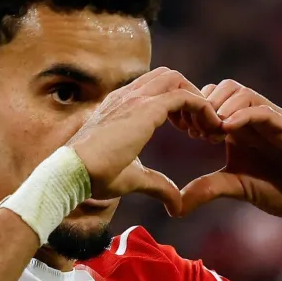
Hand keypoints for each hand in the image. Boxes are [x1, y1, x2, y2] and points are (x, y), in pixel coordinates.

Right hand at [66, 68, 220, 216]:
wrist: (73, 171)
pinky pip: (184, 96)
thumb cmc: (93, 176)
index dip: (176, 105)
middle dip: (189, 96)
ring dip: (197, 100)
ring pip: (178, 80)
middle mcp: (128, 96)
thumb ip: (157, 184)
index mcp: (120, 106)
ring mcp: (135, 98)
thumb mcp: (133, 178)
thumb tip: (176, 204)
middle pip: (169, 76)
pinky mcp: (146, 108)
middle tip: (199, 128)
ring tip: (206, 129)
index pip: (154, 88)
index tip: (188, 131)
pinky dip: (202, 107)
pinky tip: (208, 130)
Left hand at [178, 80, 281, 223]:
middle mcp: (257, 117)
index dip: (195, 109)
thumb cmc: (279, 191)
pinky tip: (226, 129)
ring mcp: (276, 121)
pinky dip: (244, 115)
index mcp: (241, 125)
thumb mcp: (235, 187)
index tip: (185, 130)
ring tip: (210, 132)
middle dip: (205, 104)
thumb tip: (174, 206)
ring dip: (221, 107)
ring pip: (243, 93)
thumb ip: (207, 189)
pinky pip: (266, 112)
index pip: (213, 97)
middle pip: (225, 87)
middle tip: (196, 131)